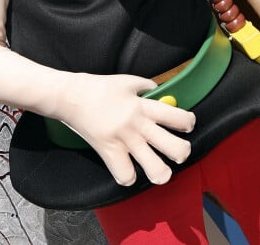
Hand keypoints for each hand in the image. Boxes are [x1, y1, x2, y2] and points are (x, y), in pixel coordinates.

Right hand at [56, 73, 194, 185]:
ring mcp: (123, 141)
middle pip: (173, 147)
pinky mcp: (108, 152)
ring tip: (161, 171)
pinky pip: (125, 175)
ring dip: (162, 173)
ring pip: (153, 168)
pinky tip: (131, 171)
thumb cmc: (100, 87)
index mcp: (143, 105)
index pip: (176, 116)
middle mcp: (137, 125)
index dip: (188, 123)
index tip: (187, 125)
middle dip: (183, 152)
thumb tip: (161, 92)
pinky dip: (129, 177)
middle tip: (179, 151)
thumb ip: (147, 87)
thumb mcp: (128, 81)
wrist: (71, 97)